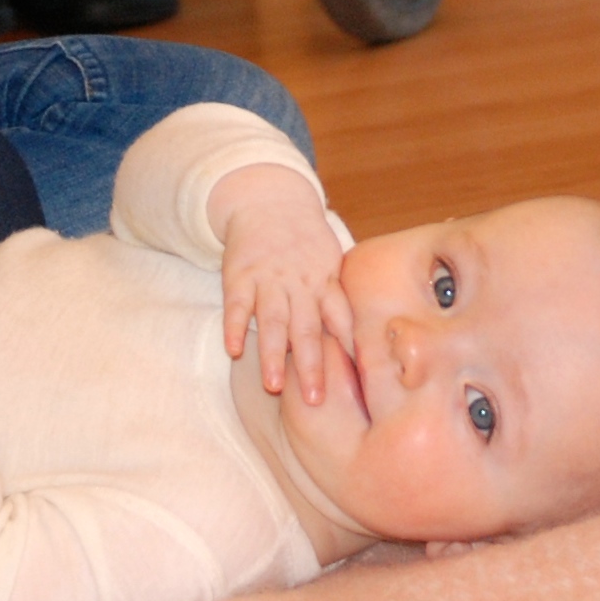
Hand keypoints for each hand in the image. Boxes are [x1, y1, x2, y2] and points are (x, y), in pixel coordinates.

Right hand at [212, 161, 351, 403]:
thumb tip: (366, 346)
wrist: (270, 201)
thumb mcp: (332, 263)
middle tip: (315, 399)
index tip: (358, 380)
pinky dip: (235, 327)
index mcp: (326, 282)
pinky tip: (233, 349)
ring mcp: (269, 280)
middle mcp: (300, 284)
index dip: (349, 347)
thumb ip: (341, 301)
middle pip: (307, 328)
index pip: (341, 318)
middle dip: (311, 365)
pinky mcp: (240, 276)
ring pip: (272, 320)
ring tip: (272, 386)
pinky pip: (237, 305)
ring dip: (273, 354)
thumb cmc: (307, 242)